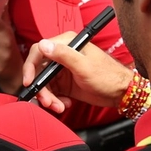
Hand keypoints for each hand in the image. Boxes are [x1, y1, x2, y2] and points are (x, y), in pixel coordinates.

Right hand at [19, 33, 134, 113]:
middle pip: (39, 70)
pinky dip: (55, 100)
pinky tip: (65, 104)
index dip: (30, 66)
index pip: (39, 50)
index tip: (29, 82)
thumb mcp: (84, 66)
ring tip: (59, 106)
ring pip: (44, 84)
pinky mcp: (66, 83)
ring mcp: (63, 70)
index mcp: (67, 44)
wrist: (121, 92)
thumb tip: (43, 45)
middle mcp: (63, 55)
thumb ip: (63, 55)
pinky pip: (52, 92)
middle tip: (47, 102)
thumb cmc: (108, 76)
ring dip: (48, 97)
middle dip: (41, 88)